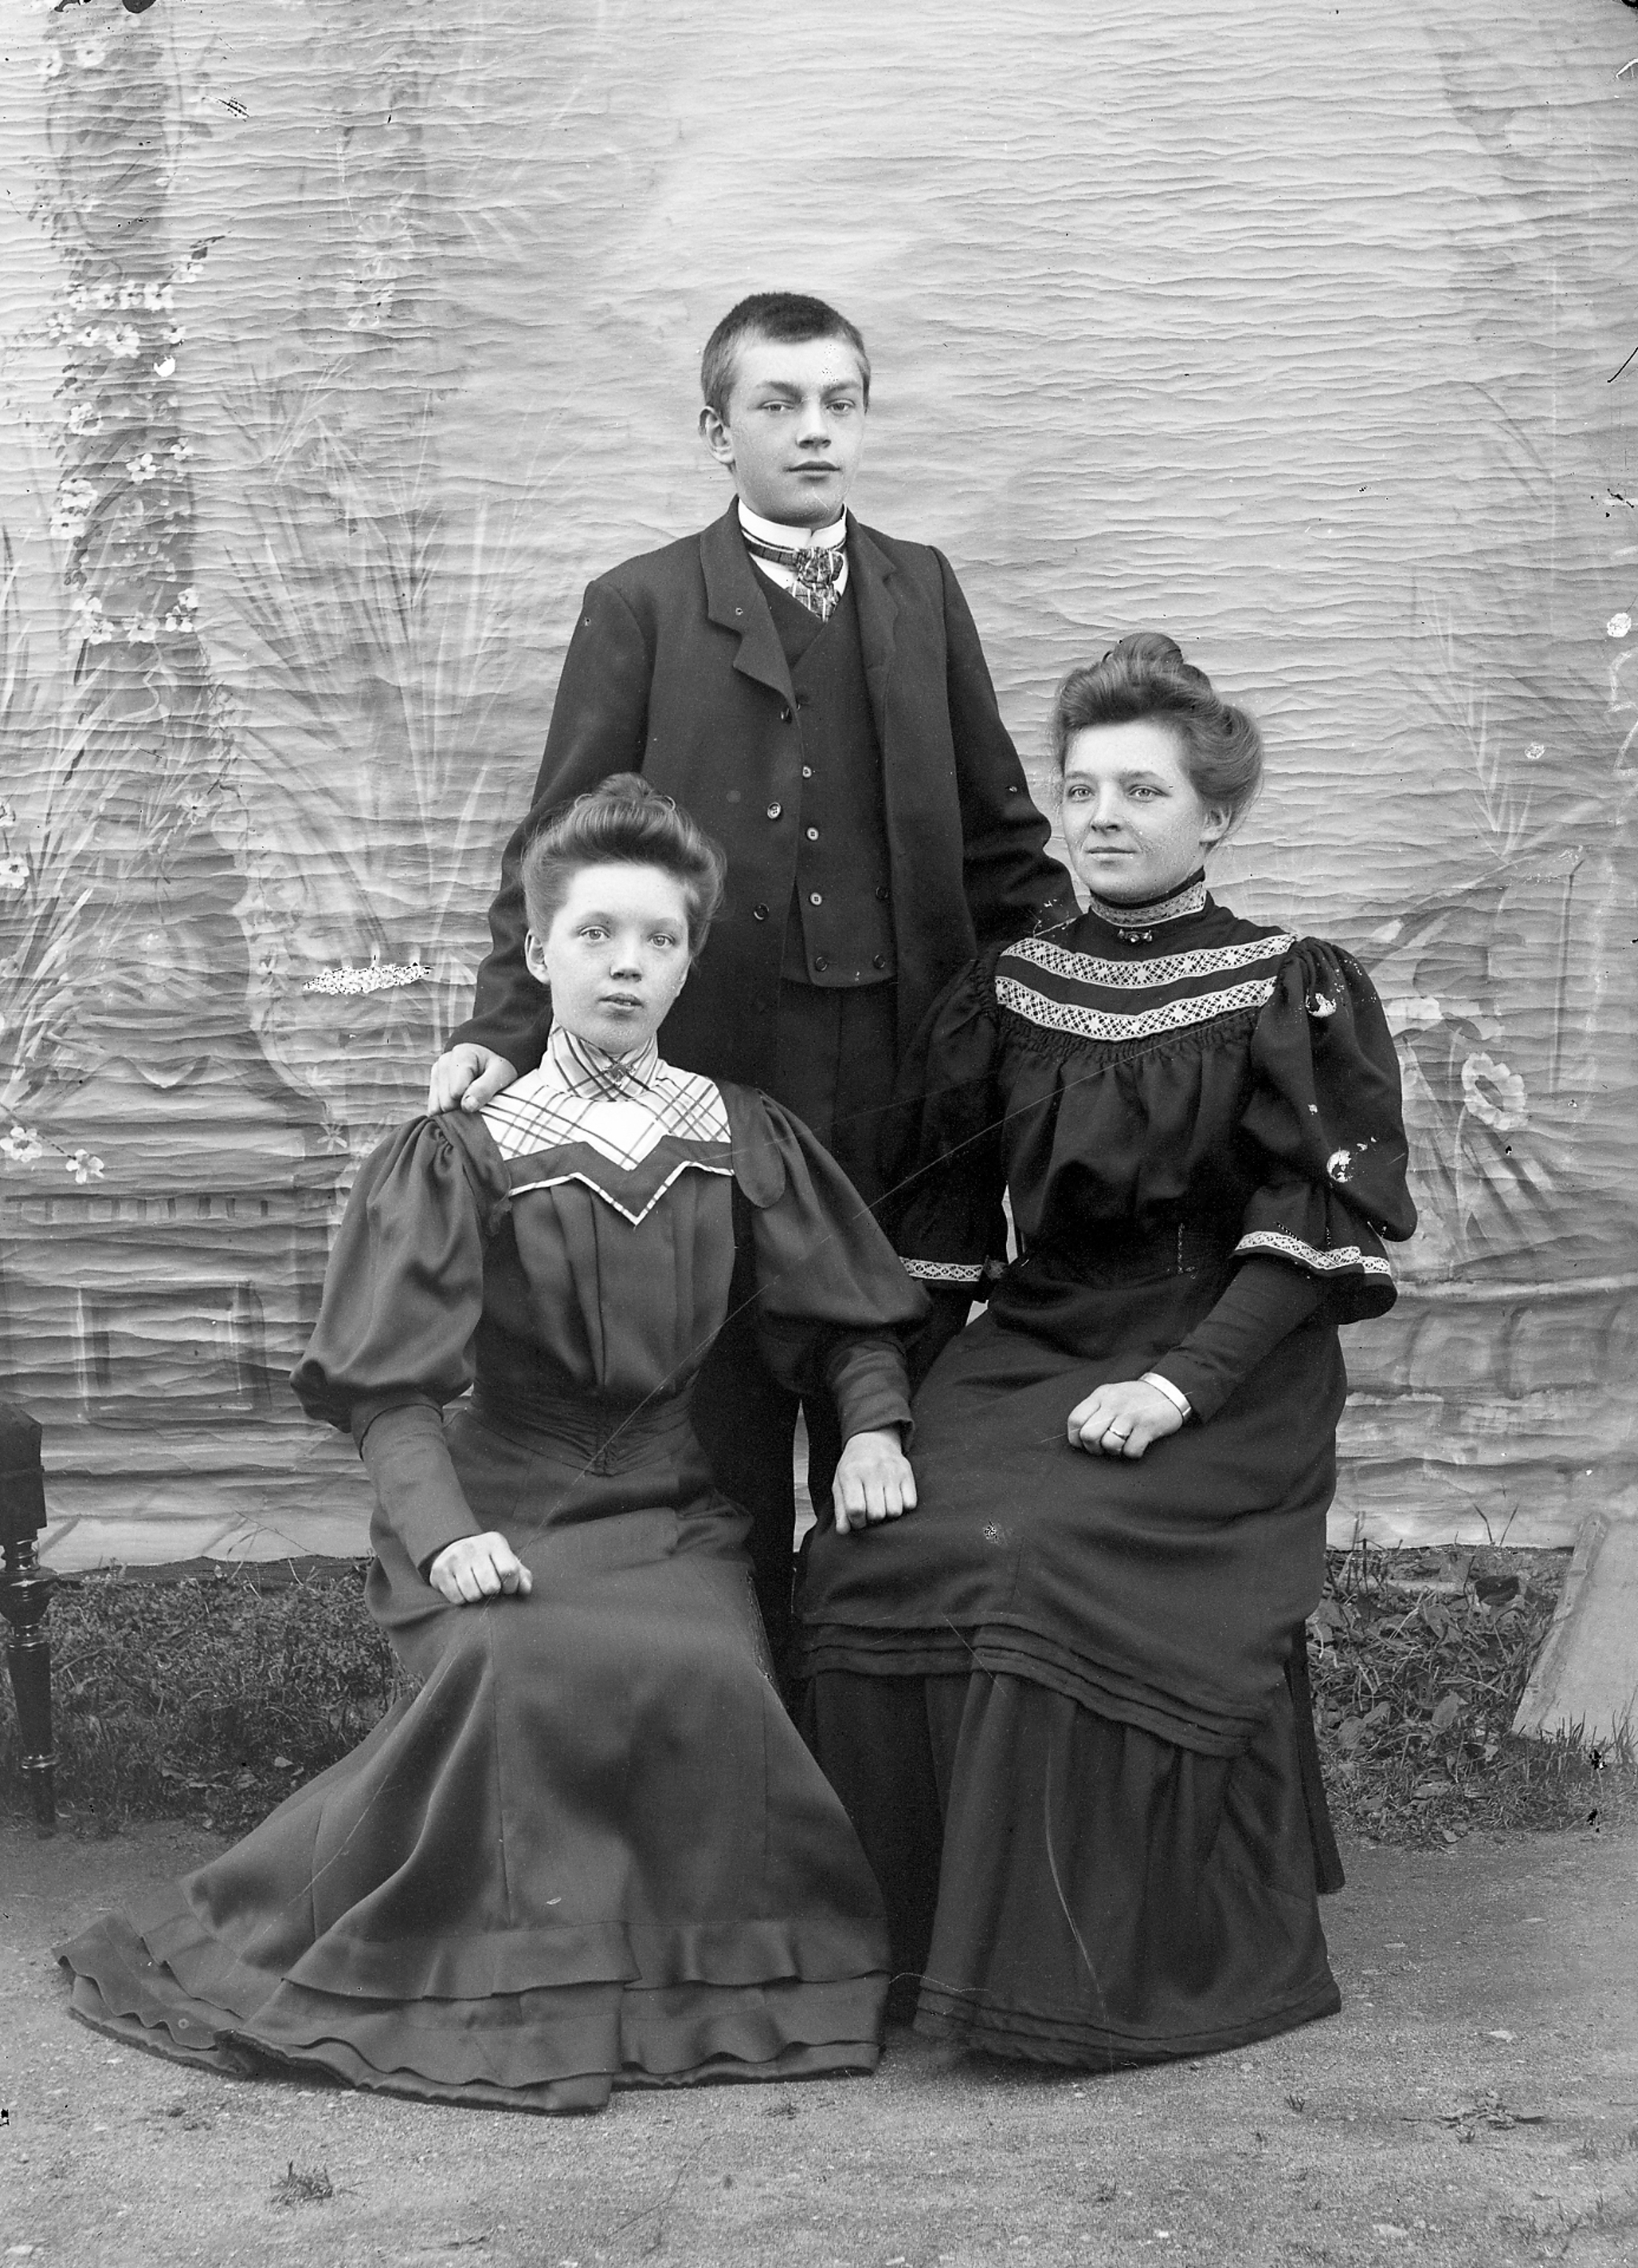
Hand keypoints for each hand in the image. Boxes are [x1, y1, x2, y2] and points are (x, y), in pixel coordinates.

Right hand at [427, 1046, 518, 1114]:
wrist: (490, 1065)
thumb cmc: (497, 1070)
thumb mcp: (500, 1076)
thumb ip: (484, 1089)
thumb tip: (467, 1106)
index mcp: (461, 1055)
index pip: (456, 1092)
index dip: (471, 1100)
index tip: (484, 1094)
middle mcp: (444, 1061)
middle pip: (446, 1102)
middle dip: (462, 1106)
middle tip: (478, 1098)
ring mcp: (436, 1072)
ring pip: (437, 1107)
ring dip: (454, 1110)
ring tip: (469, 1098)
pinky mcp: (432, 1085)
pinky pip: (433, 1109)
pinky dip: (446, 1112)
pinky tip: (459, 1103)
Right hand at [427, 1532, 534, 1604]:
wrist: (454, 1549)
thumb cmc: (488, 1560)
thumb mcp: (506, 1561)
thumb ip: (521, 1575)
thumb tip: (525, 1590)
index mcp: (494, 1542)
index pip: (509, 1570)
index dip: (511, 1586)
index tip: (507, 1588)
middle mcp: (473, 1546)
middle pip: (490, 1586)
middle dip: (492, 1593)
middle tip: (489, 1589)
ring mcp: (455, 1557)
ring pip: (472, 1594)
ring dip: (477, 1597)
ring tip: (476, 1589)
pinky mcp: (440, 1570)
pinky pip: (456, 1598)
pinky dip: (462, 1600)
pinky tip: (462, 1590)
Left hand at [833, 1428, 916, 1534]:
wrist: (873, 1440)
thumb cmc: (854, 1467)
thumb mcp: (839, 1483)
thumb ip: (840, 1508)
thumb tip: (844, 1531)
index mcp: (851, 1473)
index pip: (856, 1509)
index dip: (857, 1522)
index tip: (857, 1520)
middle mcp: (873, 1471)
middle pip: (877, 1513)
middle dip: (872, 1519)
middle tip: (869, 1512)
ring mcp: (892, 1471)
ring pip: (895, 1511)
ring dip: (888, 1514)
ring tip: (882, 1505)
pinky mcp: (907, 1472)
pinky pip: (910, 1503)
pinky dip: (903, 1506)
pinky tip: (893, 1499)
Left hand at [1066, 1378, 1182, 1459]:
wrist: (1169, 1390)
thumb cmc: (1135, 1398)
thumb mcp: (1111, 1395)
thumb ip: (1094, 1410)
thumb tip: (1078, 1436)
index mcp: (1101, 1395)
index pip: (1075, 1419)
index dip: (1075, 1438)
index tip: (1083, 1443)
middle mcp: (1113, 1403)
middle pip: (1088, 1435)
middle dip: (1093, 1448)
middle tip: (1102, 1447)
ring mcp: (1131, 1414)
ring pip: (1109, 1444)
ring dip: (1114, 1451)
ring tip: (1121, 1444)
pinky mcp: (1147, 1426)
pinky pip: (1131, 1451)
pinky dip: (1132, 1452)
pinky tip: (1136, 1443)